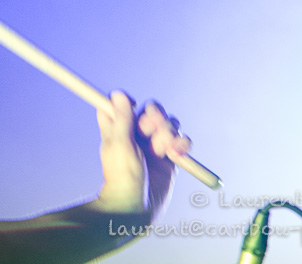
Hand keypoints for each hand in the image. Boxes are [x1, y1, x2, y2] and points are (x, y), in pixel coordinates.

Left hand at [95, 91, 190, 220]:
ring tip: (166, 148)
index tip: (134, 107)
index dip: (129, 102)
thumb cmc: (122, 177)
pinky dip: (183, 143)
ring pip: (169, 124)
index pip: (122, 104)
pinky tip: (178, 153)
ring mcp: (153, 145)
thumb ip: (122, 119)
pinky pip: (181, 141)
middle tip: (156, 127)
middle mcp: (136, 134)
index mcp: (118, 128)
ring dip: (171, 131)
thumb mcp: (120, 145)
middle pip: (151, 111)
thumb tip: (119, 94)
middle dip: (157, 117)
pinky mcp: (169, 157)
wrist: (136, 207)